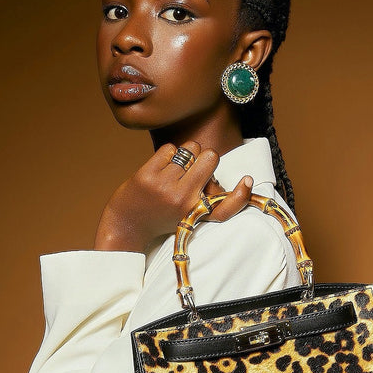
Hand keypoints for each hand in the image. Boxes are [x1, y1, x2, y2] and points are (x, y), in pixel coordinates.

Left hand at [94, 139, 252, 252]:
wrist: (127, 224)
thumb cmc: (162, 215)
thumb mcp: (188, 215)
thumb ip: (206, 197)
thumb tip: (217, 174)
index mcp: (196, 213)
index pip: (227, 207)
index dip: (241, 195)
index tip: (246, 181)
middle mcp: (183, 201)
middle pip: (211, 157)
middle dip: (205, 159)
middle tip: (192, 173)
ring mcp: (164, 187)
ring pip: (191, 149)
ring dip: (186, 155)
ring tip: (176, 171)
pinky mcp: (148, 175)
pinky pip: (171, 148)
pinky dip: (168, 155)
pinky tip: (161, 169)